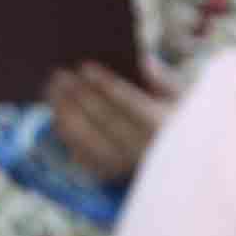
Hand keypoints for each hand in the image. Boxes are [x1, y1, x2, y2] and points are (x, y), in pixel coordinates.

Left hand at [43, 58, 177, 181]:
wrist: (180, 162)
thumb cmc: (178, 118)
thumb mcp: (183, 97)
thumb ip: (163, 78)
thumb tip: (143, 61)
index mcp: (165, 129)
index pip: (131, 104)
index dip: (106, 85)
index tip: (84, 67)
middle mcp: (145, 152)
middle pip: (105, 121)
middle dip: (79, 95)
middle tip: (60, 74)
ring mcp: (124, 166)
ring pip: (88, 139)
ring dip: (66, 112)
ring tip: (53, 88)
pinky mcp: (109, 175)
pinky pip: (80, 153)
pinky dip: (65, 131)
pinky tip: (56, 110)